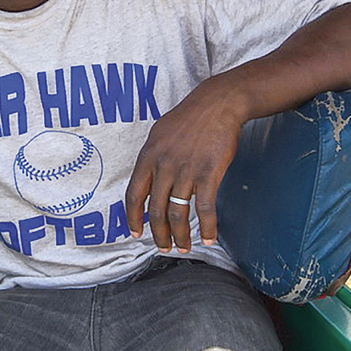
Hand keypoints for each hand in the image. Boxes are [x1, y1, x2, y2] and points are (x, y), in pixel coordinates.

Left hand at [125, 78, 242, 253]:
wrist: (217, 103)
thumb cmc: (189, 118)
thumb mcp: (160, 133)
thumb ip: (152, 158)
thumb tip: (147, 180)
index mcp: (148, 156)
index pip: (133, 194)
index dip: (133, 217)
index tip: (136, 233)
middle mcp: (164, 165)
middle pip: (156, 209)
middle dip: (159, 233)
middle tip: (163, 247)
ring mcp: (186, 170)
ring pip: (178, 212)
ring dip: (181, 235)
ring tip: (183, 247)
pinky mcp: (209, 173)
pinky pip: (205, 208)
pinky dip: (207, 227)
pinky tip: (209, 238)